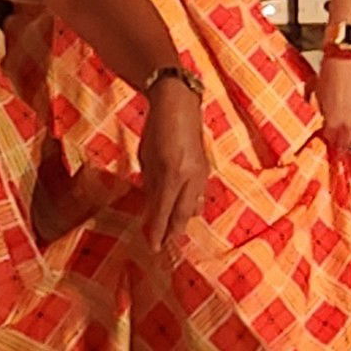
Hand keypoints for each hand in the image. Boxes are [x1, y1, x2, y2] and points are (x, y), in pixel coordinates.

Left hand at [137, 81, 208, 251]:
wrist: (180, 103)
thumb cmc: (156, 127)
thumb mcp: (145, 157)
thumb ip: (150, 183)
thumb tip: (152, 207)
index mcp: (172, 173)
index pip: (163, 210)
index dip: (157, 230)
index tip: (152, 247)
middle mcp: (190, 176)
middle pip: (182, 214)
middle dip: (172, 232)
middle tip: (162, 246)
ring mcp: (201, 173)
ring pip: (193, 206)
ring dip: (182, 222)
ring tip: (173, 234)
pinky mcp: (205, 169)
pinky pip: (198, 195)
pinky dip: (190, 207)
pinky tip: (186, 212)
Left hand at [315, 60, 350, 152]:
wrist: (349, 58)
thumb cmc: (332, 70)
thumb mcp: (316, 91)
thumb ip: (318, 106)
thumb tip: (316, 109)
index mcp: (330, 121)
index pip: (329, 139)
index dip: (328, 140)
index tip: (328, 140)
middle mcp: (348, 123)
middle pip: (346, 142)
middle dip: (343, 144)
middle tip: (342, 145)